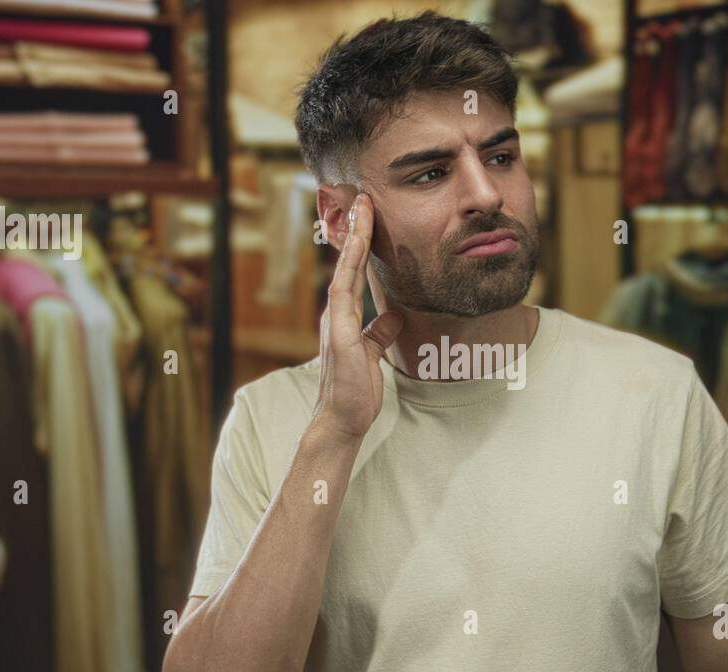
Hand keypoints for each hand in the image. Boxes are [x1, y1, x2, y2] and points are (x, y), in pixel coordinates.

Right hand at [312, 193, 403, 441]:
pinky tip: (355, 248)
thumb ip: (380, 332)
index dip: (361, 244)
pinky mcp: (339, 334)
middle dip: (354, 230)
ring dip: (352, 239)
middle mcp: (336, 314)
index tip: (368, 216)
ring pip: (343, 270)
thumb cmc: (357, 389)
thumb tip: (393, 314)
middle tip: (362, 198)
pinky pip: (343, 294)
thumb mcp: (375, 353)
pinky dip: (347, 268)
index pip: (353, 272)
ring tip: (361, 210)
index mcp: (345, 317)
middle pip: (346, 263)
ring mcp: (335, 322)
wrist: (343, 418)